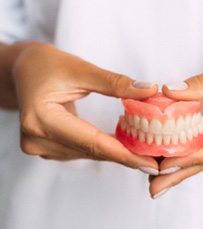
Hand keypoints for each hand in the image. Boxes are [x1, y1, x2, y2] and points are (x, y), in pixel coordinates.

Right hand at [11, 42, 158, 171]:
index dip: (124, 154)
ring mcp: (39, 146)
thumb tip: (149, 91)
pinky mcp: (46, 147)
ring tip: (143, 152)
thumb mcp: (81, 69)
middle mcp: (37, 139)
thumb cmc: (46, 65)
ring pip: (88, 153)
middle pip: (91, 151)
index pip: (92, 142)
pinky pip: (81, 150)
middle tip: (155, 161)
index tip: (151, 163)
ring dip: (116, 152)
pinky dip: (102, 147)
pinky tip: (121, 145)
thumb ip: (115, 83)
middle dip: (125, 156)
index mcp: (42, 119)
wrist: (22, 70)